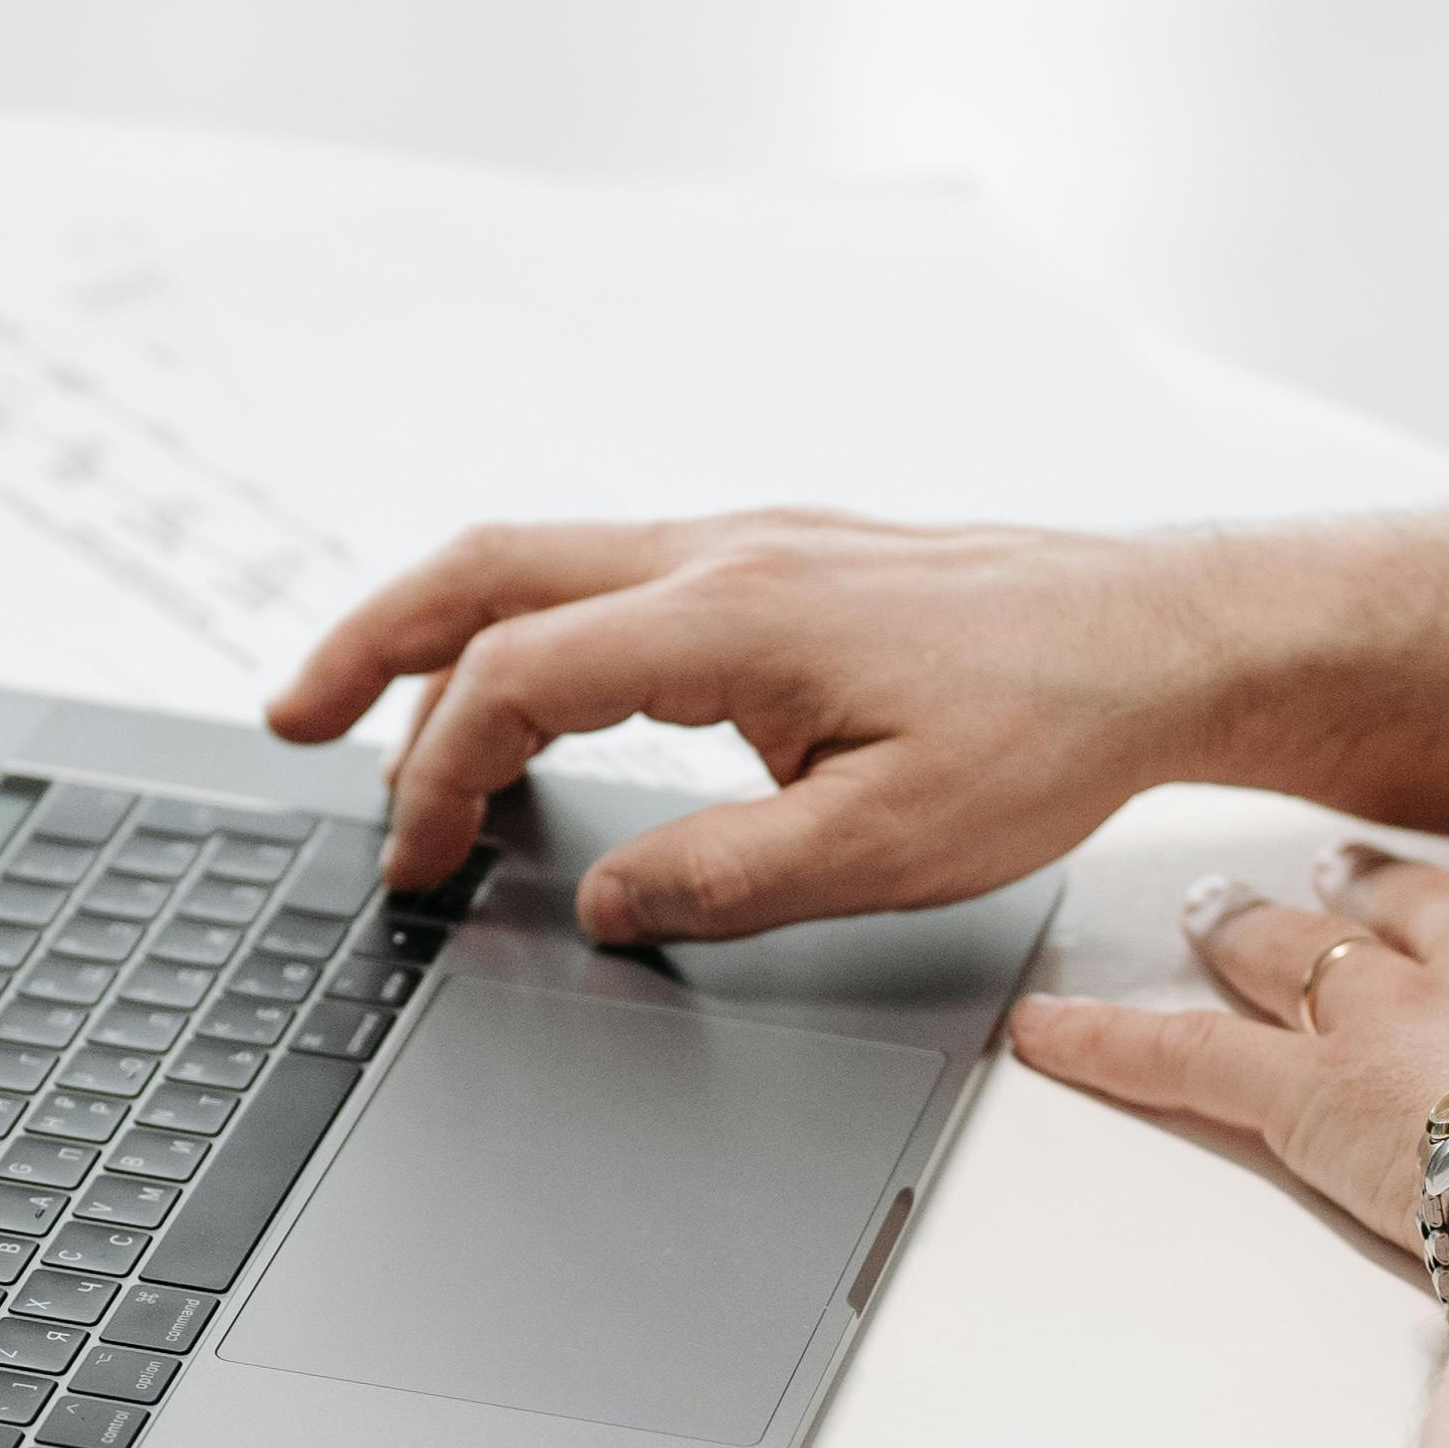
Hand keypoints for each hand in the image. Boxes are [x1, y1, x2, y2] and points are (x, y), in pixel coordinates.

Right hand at [269, 512, 1227, 938]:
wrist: (1163, 641)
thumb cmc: (1050, 733)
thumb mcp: (887, 848)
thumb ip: (722, 881)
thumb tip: (603, 903)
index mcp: (729, 617)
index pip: (517, 676)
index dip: (436, 773)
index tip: (413, 862)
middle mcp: (720, 553)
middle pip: (486, 568)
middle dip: (368, 644)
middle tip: (285, 720)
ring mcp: (748, 544)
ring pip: (542, 558)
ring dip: (444, 633)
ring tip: (384, 725)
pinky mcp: (781, 563)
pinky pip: (609, 575)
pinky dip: (529, 626)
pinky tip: (533, 695)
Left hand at [1012, 845, 1448, 1284]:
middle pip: (1403, 904)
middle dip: (1357, 888)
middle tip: (1319, 871)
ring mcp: (1390, 1015)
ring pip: (1291, 951)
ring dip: (1241, 932)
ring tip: (1203, 917)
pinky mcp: (1308, 1098)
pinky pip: (1181, 1061)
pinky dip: (1104, 1046)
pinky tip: (1040, 1034)